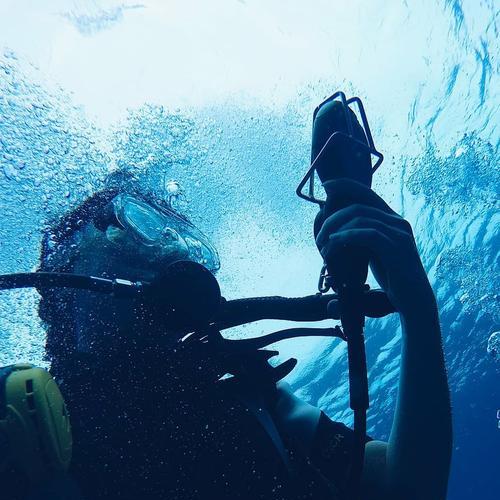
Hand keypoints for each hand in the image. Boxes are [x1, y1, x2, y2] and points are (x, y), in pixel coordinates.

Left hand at [315, 179, 435, 317]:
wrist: (413, 299)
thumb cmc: (392, 277)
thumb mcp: (373, 252)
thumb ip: (361, 239)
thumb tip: (335, 234)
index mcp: (392, 220)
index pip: (367, 194)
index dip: (346, 186)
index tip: (326, 186)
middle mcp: (397, 222)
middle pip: (359, 205)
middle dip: (333, 218)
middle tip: (318, 237)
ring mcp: (399, 233)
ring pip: (360, 218)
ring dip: (336, 230)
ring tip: (323, 246)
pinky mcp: (397, 247)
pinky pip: (368, 234)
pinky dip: (346, 236)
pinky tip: (334, 243)